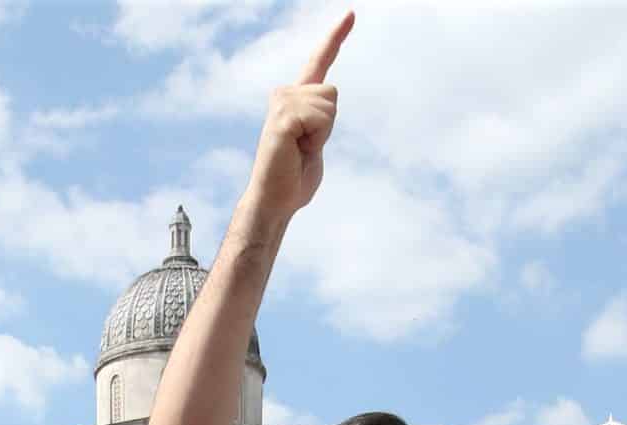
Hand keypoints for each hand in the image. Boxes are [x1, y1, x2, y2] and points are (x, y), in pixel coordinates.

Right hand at [245, 12, 350, 219]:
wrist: (274, 203)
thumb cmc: (293, 180)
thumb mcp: (315, 143)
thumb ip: (320, 120)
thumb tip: (325, 101)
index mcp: (294, 99)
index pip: (319, 61)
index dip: (336, 37)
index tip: (351, 13)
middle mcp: (284, 93)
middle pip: (331, 92)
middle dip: (328, 124)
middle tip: (305, 148)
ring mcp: (281, 102)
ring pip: (328, 103)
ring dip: (322, 133)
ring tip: (299, 150)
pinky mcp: (283, 115)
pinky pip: (320, 117)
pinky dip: (316, 138)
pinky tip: (296, 149)